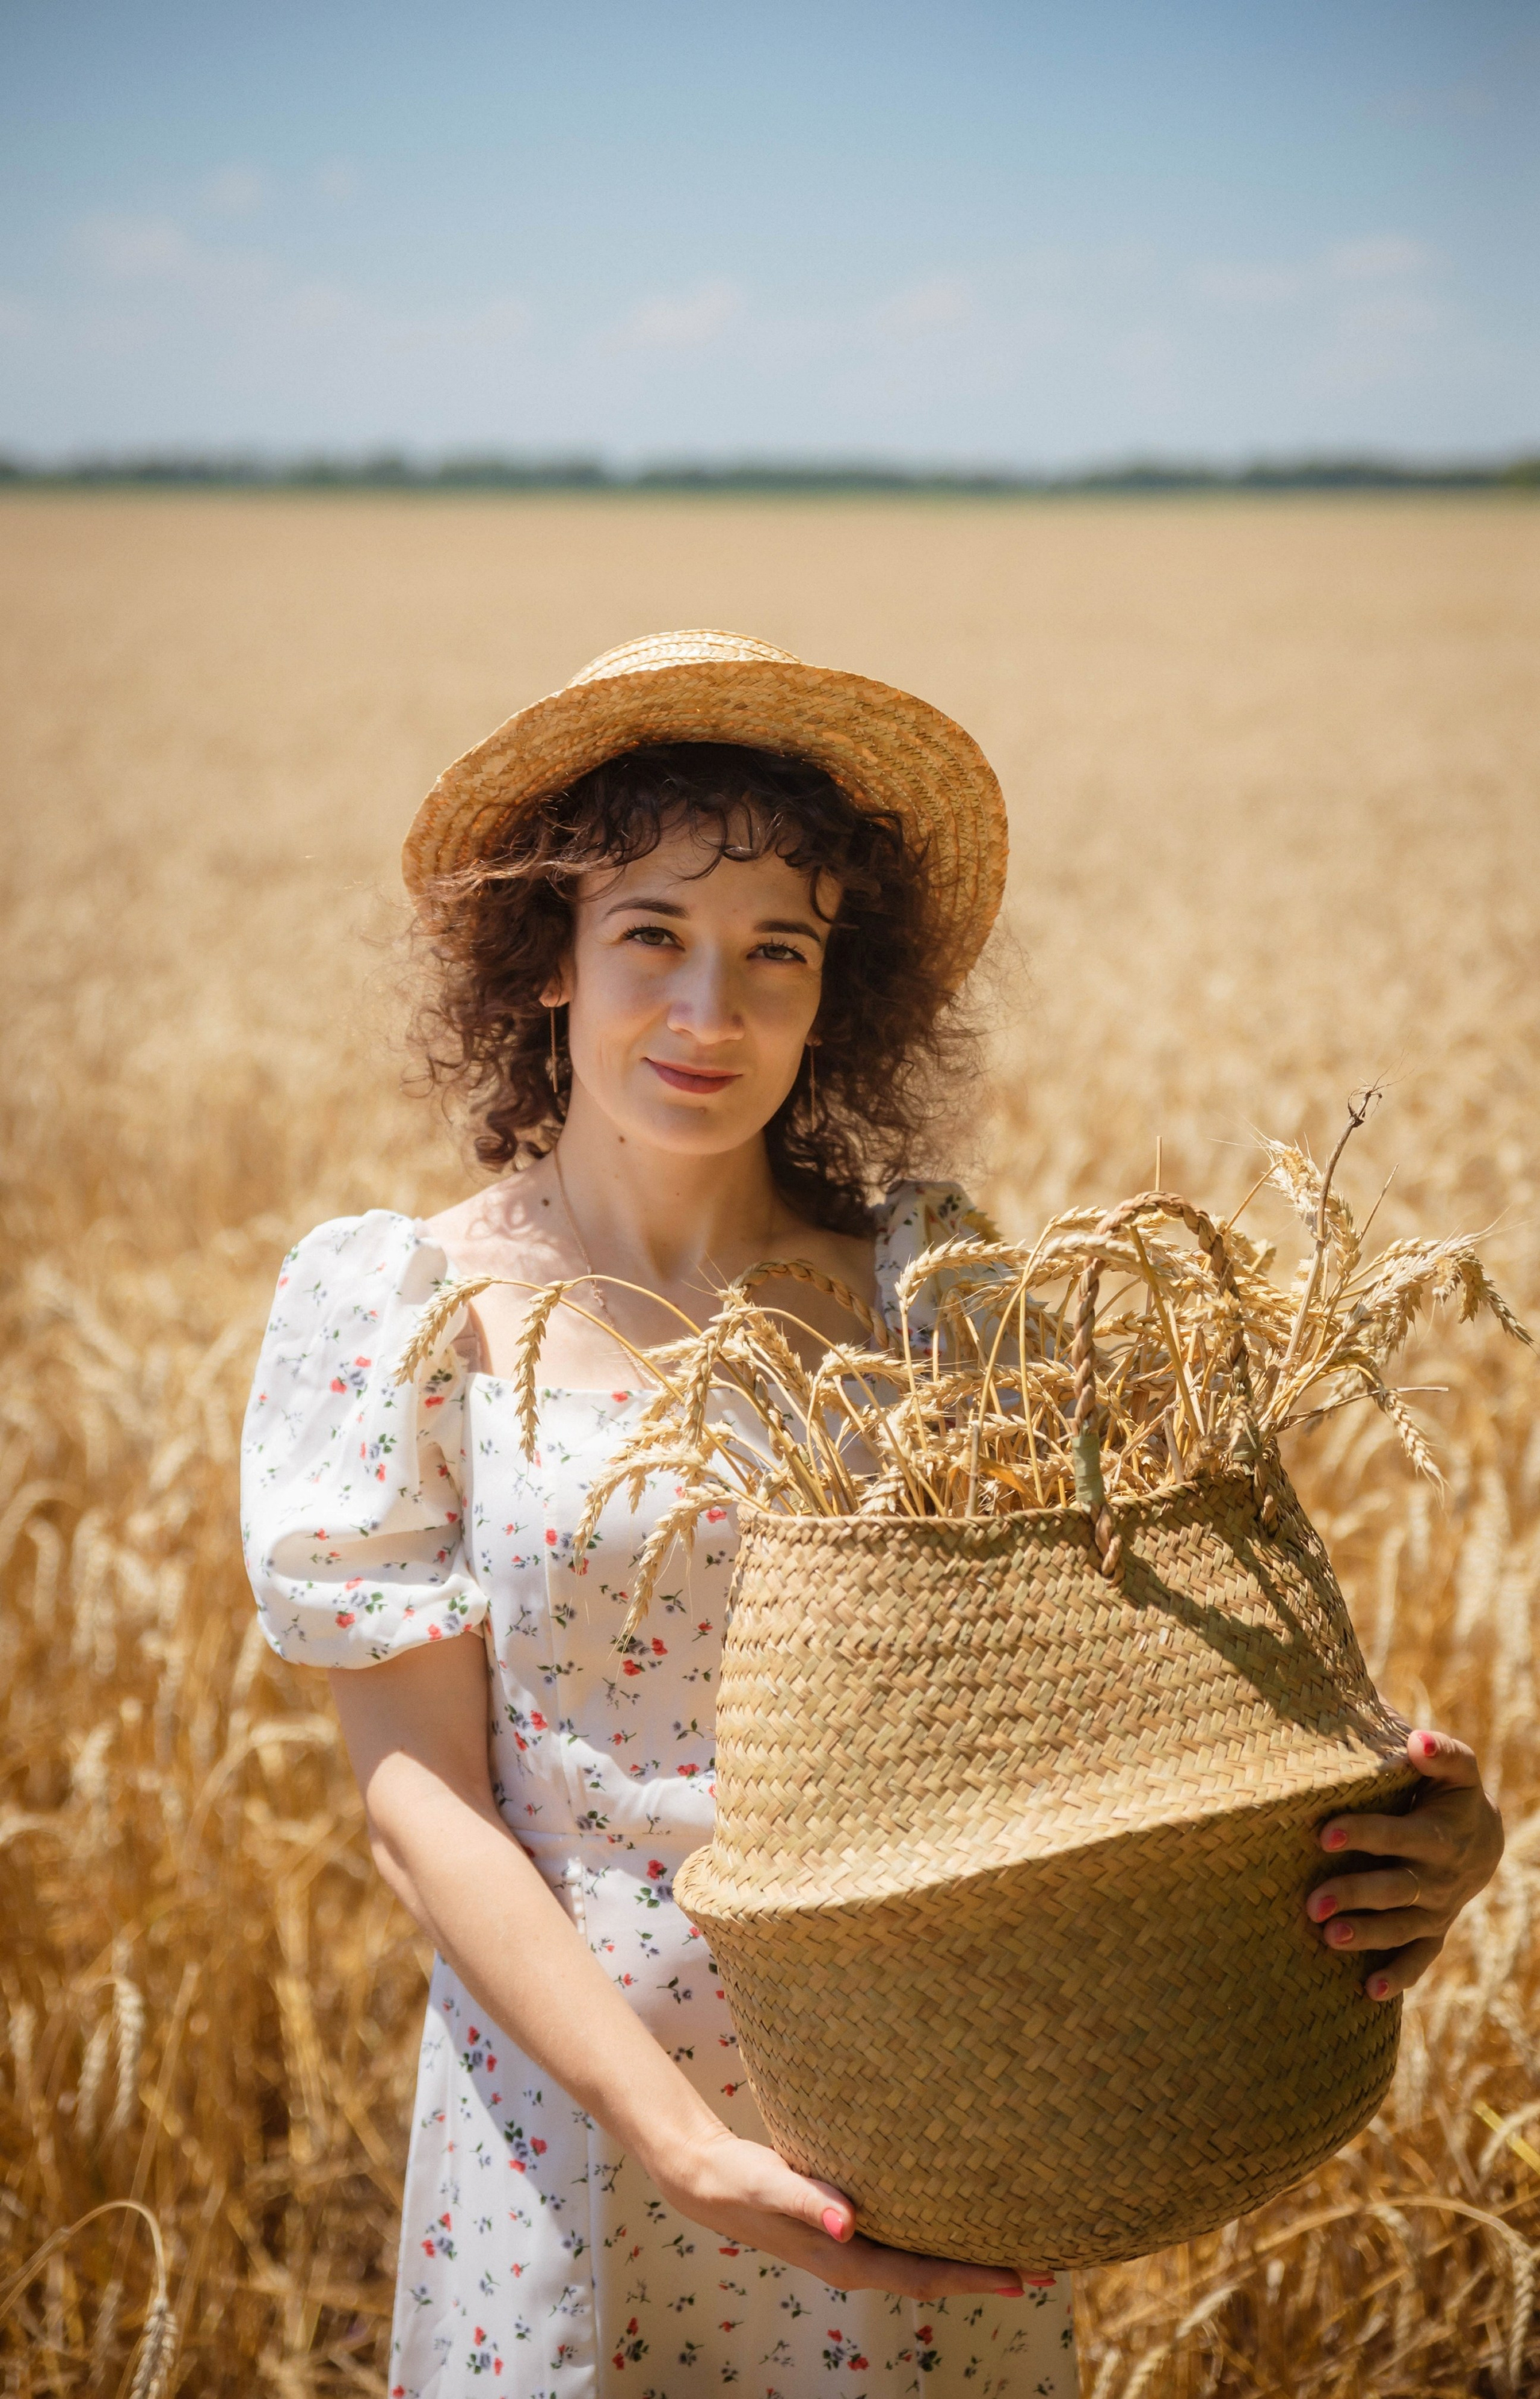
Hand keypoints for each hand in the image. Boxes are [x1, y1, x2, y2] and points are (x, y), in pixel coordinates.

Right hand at [653, 2122, 1029, 2299]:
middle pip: (933, 2274)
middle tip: (1044, 2266)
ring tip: (1014, 2245)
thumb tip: (848, 2222)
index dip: (974, 2278)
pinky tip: (955, 2219)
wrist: (708, 2179)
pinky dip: (938, 2236)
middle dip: (987, 2272)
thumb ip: (810, 2202)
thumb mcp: (774, 2185)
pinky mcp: (848, 2227)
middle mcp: (857, 2259)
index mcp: (847, 2259)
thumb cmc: (742, 2180)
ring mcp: (854, 2247)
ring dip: (966, 2257)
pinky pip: (906, 2240)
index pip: (923, 2276)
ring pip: (922, 2259)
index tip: (1022, 2278)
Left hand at [1306, 1728, 1504, 1999]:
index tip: (1324, 1834)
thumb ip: (1439, 1752)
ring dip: (1367, 1936)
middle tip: (1312, 1903)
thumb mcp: (1457, 1768)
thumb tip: (1416, 1740)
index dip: (1363, 1834)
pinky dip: (1397, 1976)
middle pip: (1395, 1890)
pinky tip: (1367, 1991)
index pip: (1397, 1836)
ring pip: (1401, 1928)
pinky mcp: (1432, 1931)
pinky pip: (1419, 1958)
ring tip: (1329, 1939)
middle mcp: (1437, 1878)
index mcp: (1437, 1835)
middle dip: (1355, 1895)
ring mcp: (1436, 1909)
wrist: (1483, 1839)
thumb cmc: (1452, 1794)